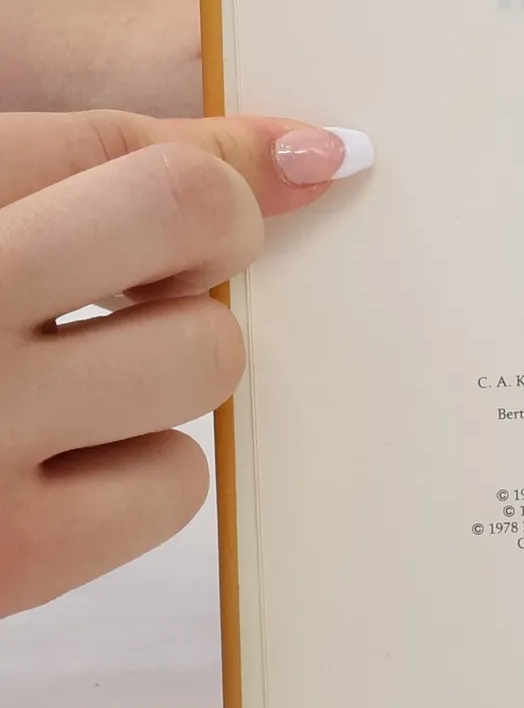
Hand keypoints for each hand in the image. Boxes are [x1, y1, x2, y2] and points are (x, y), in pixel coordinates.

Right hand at [0, 112, 373, 616]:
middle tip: (137, 282)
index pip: (125, 147)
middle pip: (193, 223)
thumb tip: (309, 157)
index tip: (293, 161)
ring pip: (203, 359)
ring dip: (159, 370)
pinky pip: (173, 485)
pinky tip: (41, 468)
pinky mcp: (8, 559)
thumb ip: (83, 167)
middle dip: (194, 249)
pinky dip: (135, 475)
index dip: (225, 155)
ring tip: (50, 384)